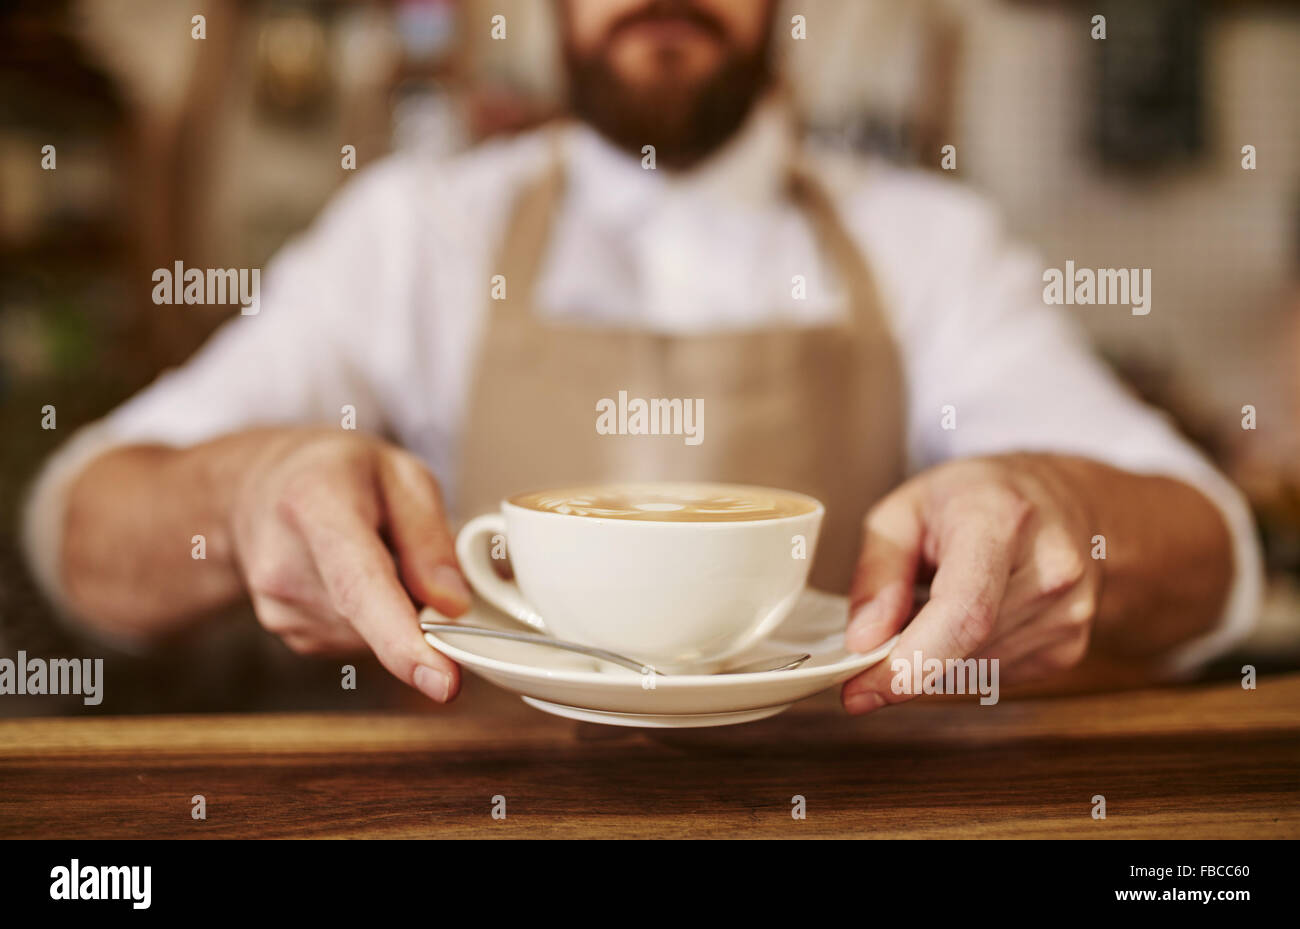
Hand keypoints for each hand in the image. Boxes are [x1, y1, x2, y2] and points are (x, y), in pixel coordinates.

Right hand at [229, 430, 468, 702]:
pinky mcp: (288, 633)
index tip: (443, 683)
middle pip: (374, 618)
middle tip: (408, 551)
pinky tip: (351, 578)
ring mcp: (279, 606)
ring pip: (372, 636)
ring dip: (393, 610)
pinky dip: (373, 619)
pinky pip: (358, 642)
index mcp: (315, 505)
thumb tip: (453, 606)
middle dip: (416, 606)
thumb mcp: (401, 474)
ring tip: (368, 553)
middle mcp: (284, 564)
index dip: (402, 640)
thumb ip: (430, 537)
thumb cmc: (338, 474)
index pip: (360, 586)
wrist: (260, 487)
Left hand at [841, 456, 1100, 713]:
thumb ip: (877, 572)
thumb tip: (863, 641)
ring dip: (935, 655)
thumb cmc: (977, 497)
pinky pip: (995, 675)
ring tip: (934, 604)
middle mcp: (1050, 569)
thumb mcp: (904, 509)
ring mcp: (1068, 614)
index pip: (964, 612)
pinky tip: (968, 618)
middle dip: (904, 658)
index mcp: (1003, 521)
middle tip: (874, 640)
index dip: (910, 662)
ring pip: (973, 669)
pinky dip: (964, 658)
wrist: (1066, 500)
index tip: (860, 689)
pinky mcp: (1070, 647)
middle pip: (962, 647)